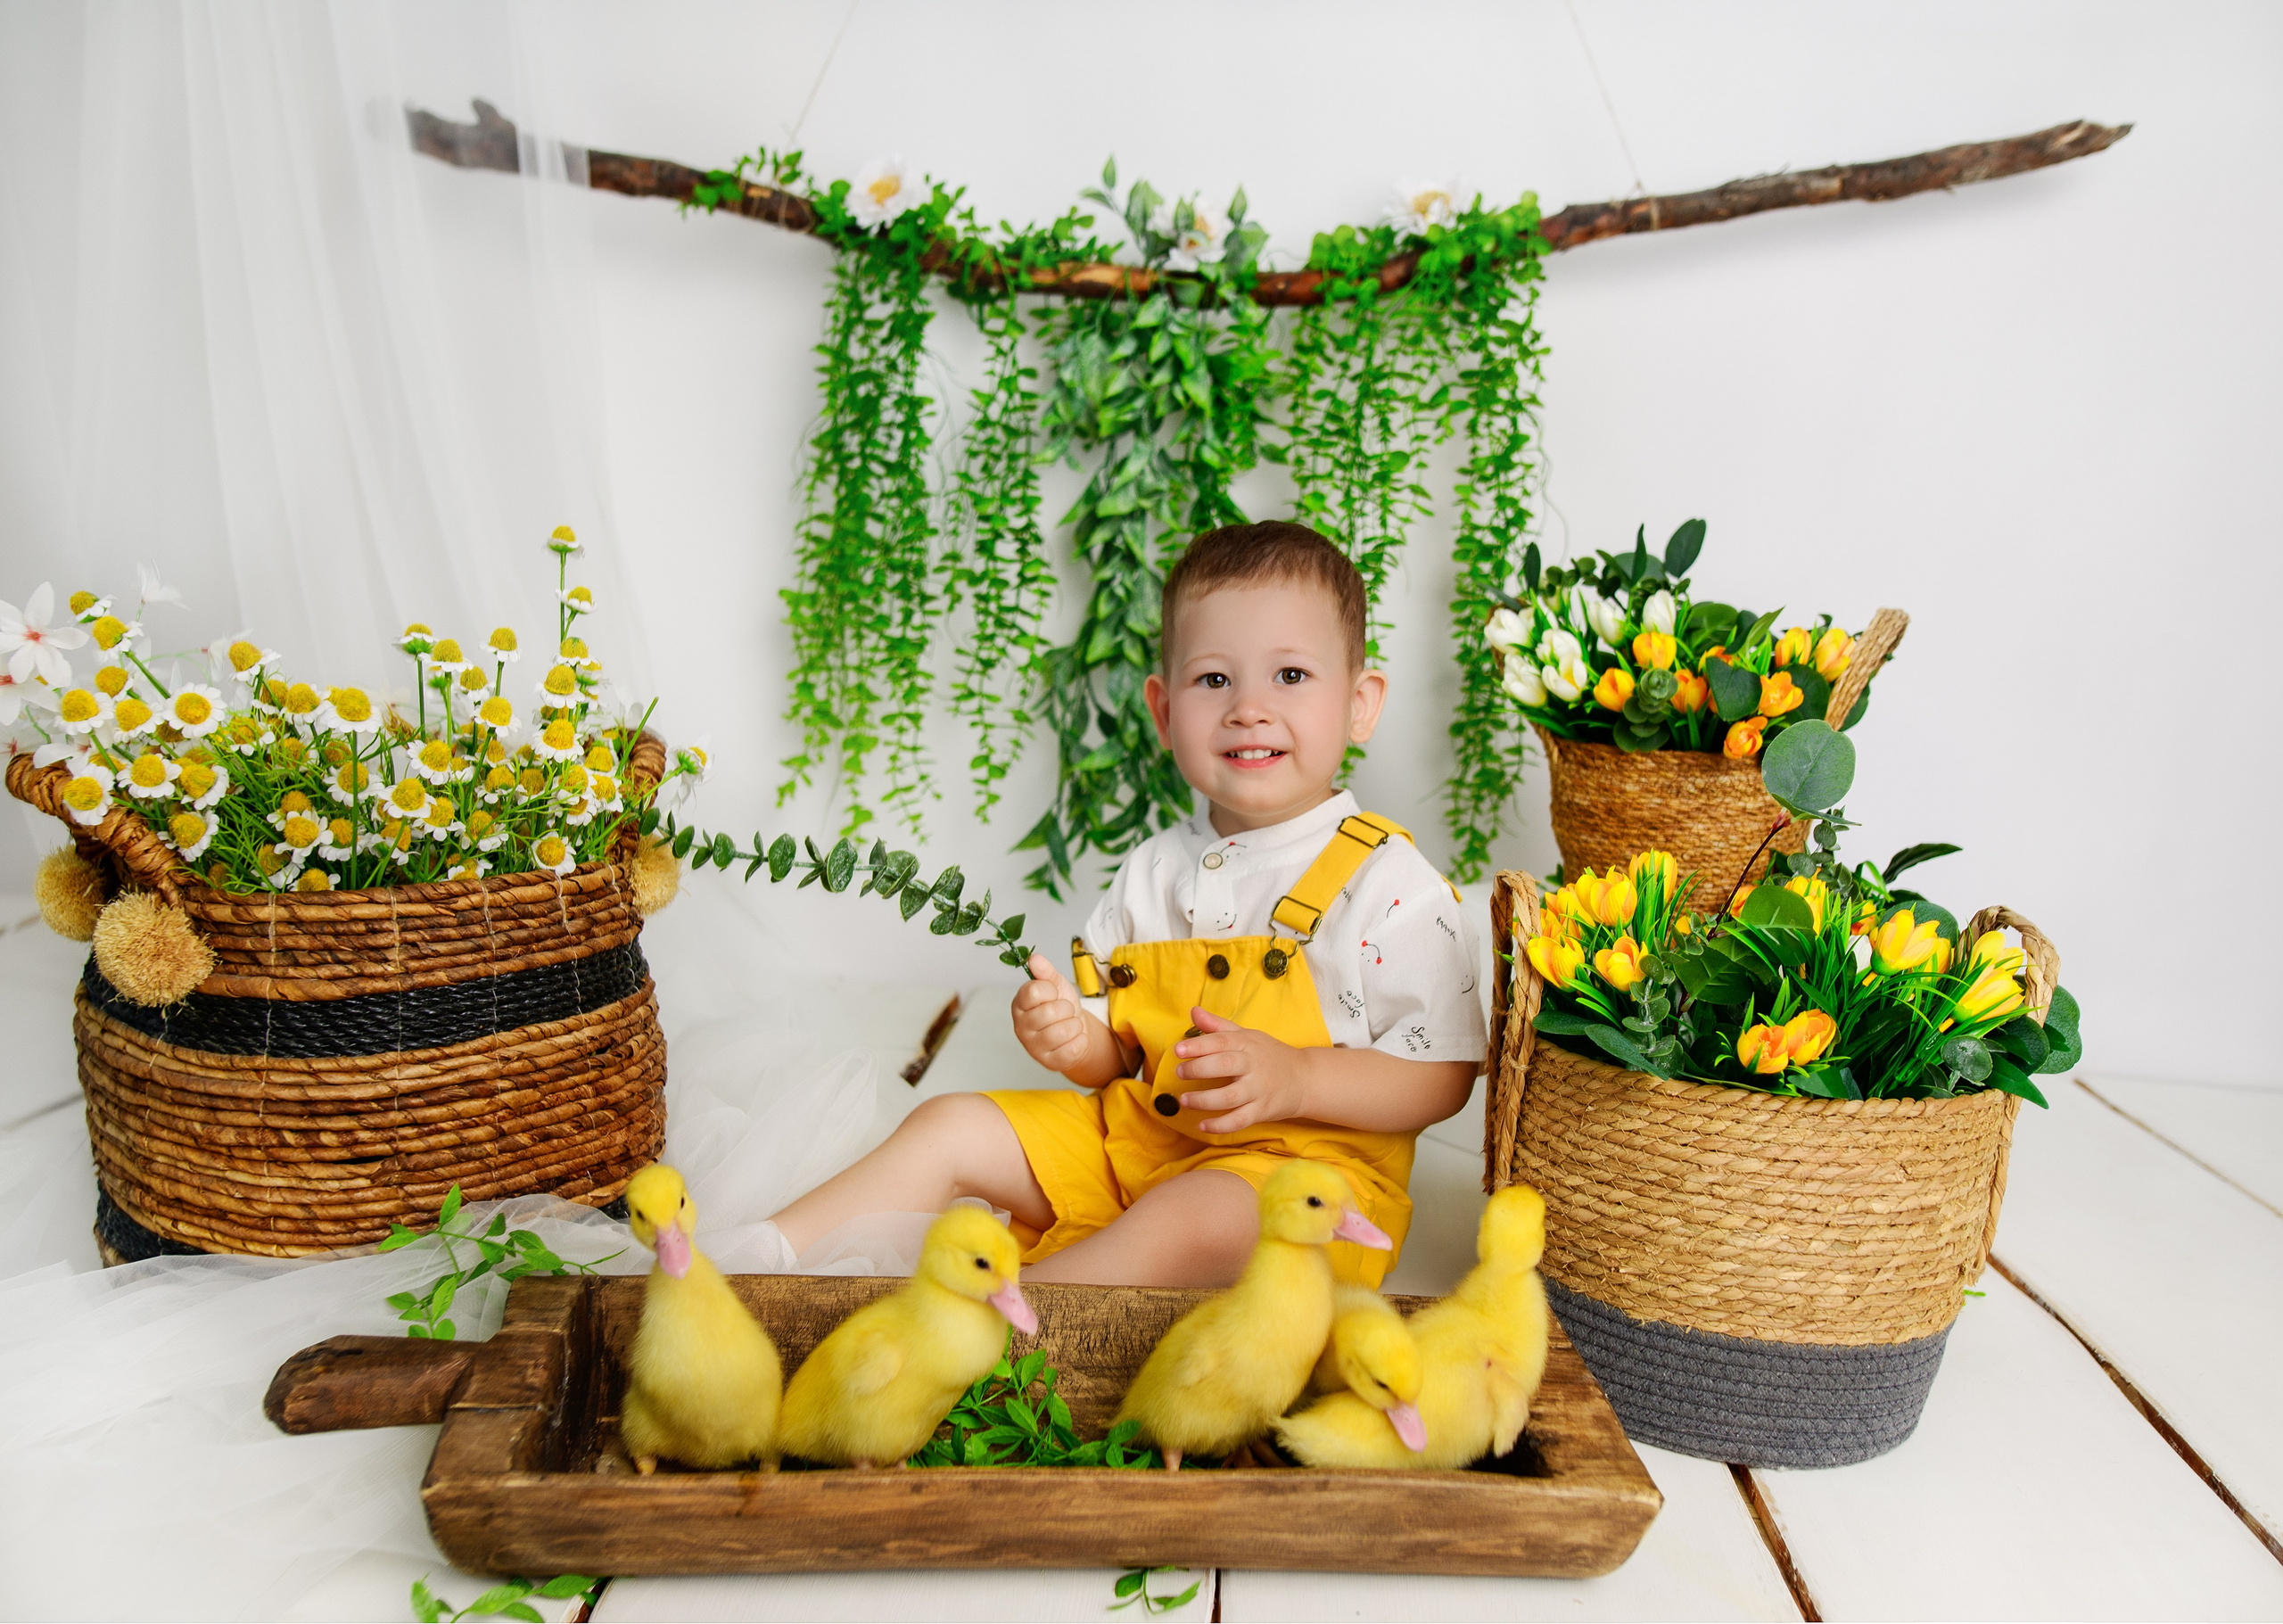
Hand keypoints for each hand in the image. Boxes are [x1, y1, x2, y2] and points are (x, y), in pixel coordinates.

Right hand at [1012, 953, 1094, 1073]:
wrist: (1075, 1030)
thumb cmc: (1061, 1005)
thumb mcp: (1055, 984)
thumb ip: (1045, 972)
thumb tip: (1034, 958)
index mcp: (1019, 1004)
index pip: (1034, 991)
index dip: (1050, 990)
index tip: (1053, 994)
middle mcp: (1021, 1027)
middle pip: (1051, 1012)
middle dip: (1066, 1008)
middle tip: (1064, 1011)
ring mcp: (1033, 1047)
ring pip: (1063, 1031)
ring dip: (1075, 1025)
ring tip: (1070, 1024)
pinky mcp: (1048, 1062)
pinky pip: (1072, 1048)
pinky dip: (1080, 1040)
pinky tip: (1074, 1038)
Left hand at [1174, 1008, 1315, 1133]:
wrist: (1305, 1079)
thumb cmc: (1269, 1055)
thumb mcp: (1247, 1036)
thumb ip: (1218, 1026)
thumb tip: (1193, 1011)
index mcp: (1248, 1044)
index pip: (1221, 1041)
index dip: (1198, 1045)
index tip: (1178, 1050)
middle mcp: (1254, 1066)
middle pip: (1224, 1066)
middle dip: (1198, 1069)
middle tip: (1179, 1073)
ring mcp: (1259, 1090)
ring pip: (1230, 1096)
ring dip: (1204, 1100)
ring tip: (1184, 1100)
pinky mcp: (1263, 1111)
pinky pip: (1240, 1120)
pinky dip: (1220, 1125)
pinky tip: (1203, 1125)